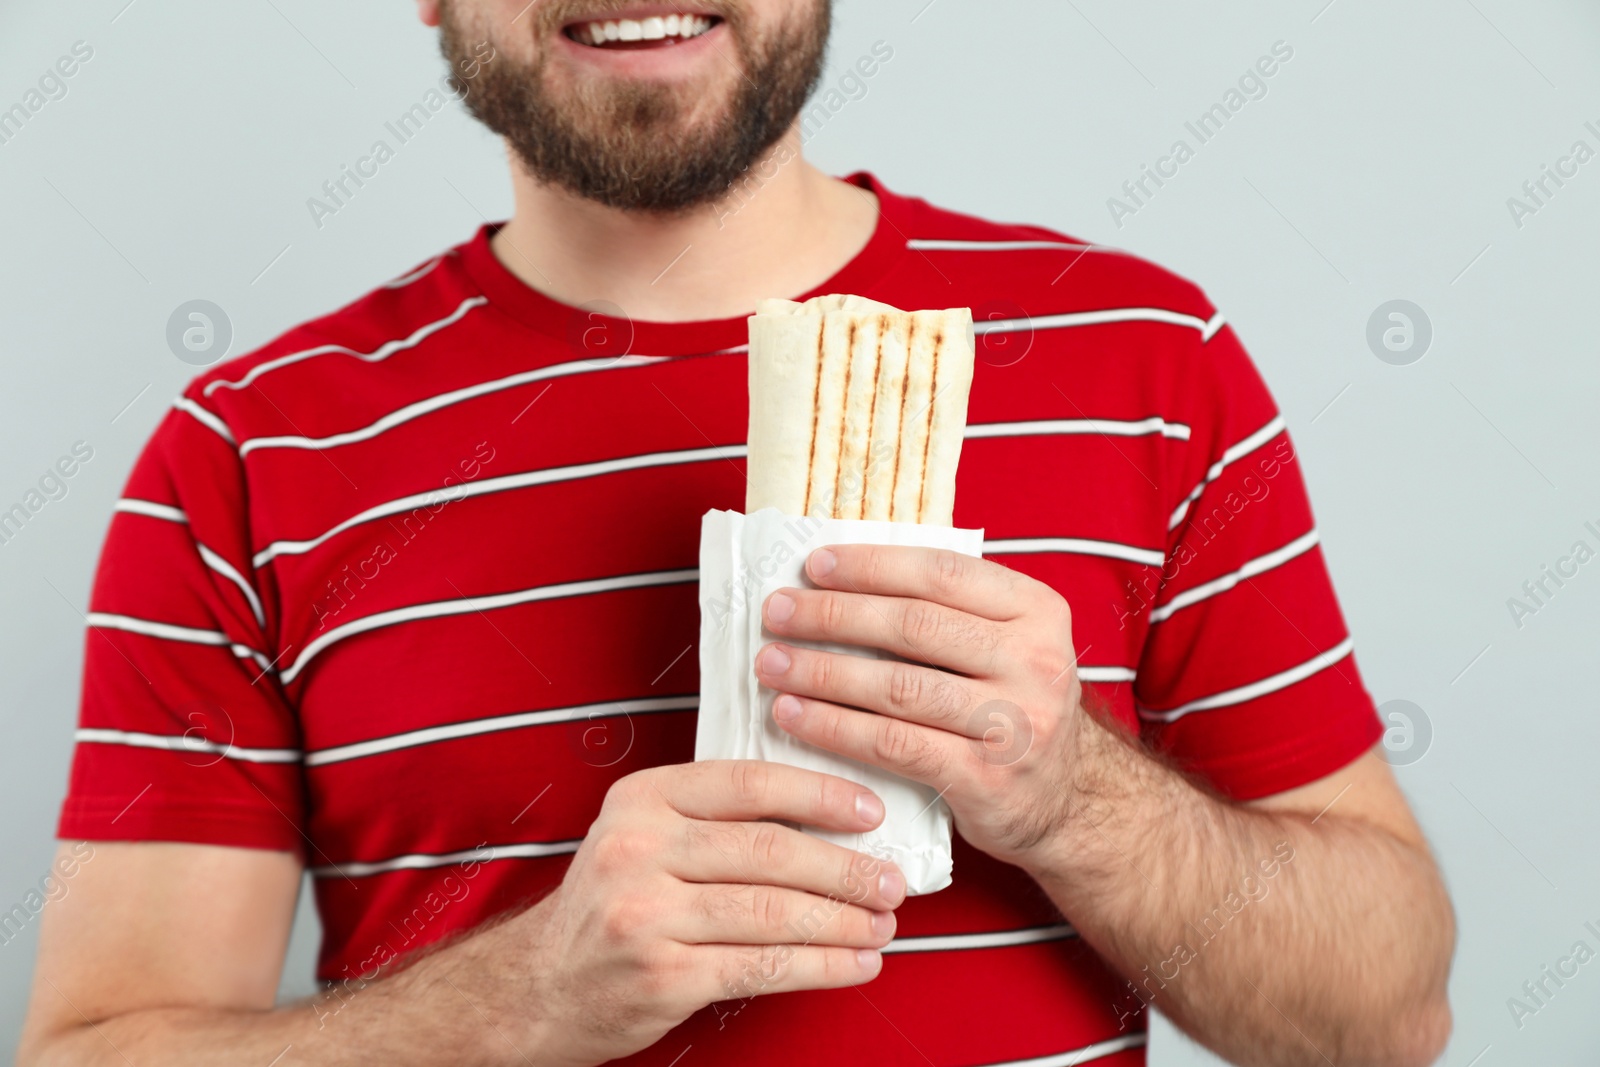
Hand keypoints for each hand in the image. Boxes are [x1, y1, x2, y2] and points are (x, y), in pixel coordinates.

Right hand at [506, 761, 904, 1066]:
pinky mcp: (663, 975)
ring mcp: (646, 914)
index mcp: (642, 799)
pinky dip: (820, 966)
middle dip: (845, 868)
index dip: (819, 795)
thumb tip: (823, 814)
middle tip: (889, 881)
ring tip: (881, 923)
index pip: (748, 783)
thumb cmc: (611, 905)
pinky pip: (763, 967)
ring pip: (773, 912)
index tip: (868, 811)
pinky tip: (853, 963)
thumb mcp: (642, 834)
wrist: (542, 985)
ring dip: (842, 921)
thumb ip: (713, 816)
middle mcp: (638, 849)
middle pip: (770, 851)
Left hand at [754, 545, 1088, 870]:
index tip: (813, 567)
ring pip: (898, 686)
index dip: (870, 566)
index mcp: (1037, 610)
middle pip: (913, 625)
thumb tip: (840, 579)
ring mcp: (1015, 723)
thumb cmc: (1012, 710)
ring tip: (771, 664)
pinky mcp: (986, 779)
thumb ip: (949, 611)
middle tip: (776, 613)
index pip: (942, 572)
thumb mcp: (1006, 646)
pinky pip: (893, 744)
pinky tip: (794, 716)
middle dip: (833, 615)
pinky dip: (834, 727)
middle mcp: (1035, 662)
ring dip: (822, 672)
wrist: (1067, 803)